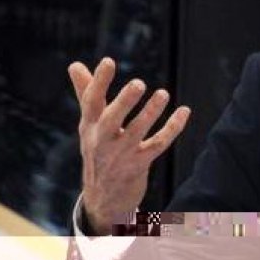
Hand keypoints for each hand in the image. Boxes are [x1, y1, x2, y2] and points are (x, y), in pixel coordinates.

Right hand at [69, 58, 190, 234]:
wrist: (103, 197)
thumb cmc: (98, 149)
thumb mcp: (89, 124)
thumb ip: (86, 93)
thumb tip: (74, 65)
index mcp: (90, 126)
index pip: (91, 102)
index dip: (98, 82)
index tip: (108, 61)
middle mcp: (103, 140)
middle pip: (111, 119)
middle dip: (124, 101)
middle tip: (139, 83)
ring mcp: (121, 154)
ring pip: (137, 132)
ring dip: (151, 113)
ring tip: (163, 94)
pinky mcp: (140, 164)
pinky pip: (158, 144)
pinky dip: (172, 128)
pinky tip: (184, 111)